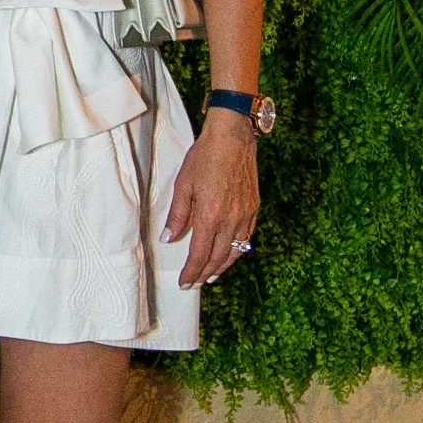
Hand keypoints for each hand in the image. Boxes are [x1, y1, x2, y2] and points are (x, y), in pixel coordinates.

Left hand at [163, 114, 260, 289]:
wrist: (232, 139)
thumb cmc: (204, 158)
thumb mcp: (183, 185)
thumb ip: (177, 215)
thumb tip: (169, 238)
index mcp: (210, 216)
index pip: (200, 254)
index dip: (191, 272)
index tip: (183, 282)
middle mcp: (230, 220)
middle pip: (218, 258)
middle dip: (204, 274)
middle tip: (194, 283)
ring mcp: (245, 215)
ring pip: (234, 252)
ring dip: (222, 267)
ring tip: (210, 276)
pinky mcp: (254, 209)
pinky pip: (246, 238)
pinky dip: (236, 251)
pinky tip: (229, 254)